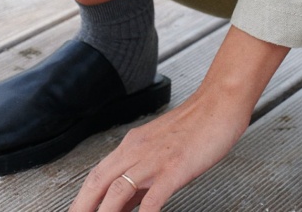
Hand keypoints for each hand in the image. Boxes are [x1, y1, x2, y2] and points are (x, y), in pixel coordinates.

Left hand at [69, 27, 287, 210]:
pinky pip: (153, 197)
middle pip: (98, 182)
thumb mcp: (160, 149)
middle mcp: (138, 150)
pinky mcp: (175, 167)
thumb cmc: (196, 125)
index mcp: (133, 145)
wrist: (220, 101)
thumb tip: (122, 203)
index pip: (97, 175)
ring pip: (117, 190)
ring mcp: (155, 159)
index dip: (81, 199)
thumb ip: (141, 175)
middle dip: (83, 207)